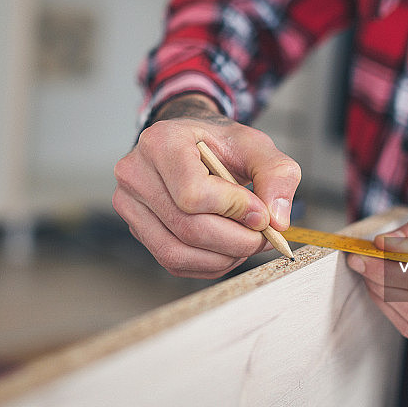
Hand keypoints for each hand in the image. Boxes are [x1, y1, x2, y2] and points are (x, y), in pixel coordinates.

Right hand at [113, 94, 300, 278]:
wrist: (191, 144)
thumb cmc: (218, 143)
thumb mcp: (255, 145)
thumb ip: (276, 174)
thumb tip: (277, 220)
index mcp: (161, 142)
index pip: (193, 193)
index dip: (234, 209)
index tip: (260, 212)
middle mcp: (136, 173)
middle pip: (187, 228)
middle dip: (236, 240)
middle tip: (264, 235)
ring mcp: (130, 204)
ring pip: (177, 252)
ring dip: (223, 257)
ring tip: (247, 241)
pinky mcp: (137, 229)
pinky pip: (173, 262)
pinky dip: (208, 263)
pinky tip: (226, 247)